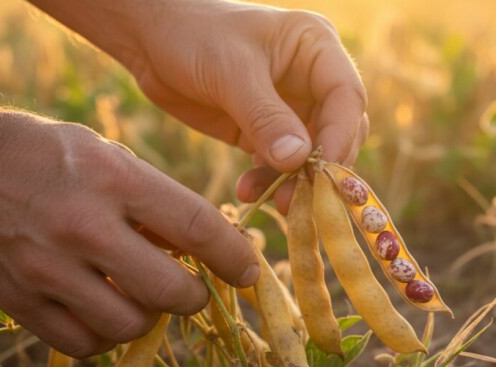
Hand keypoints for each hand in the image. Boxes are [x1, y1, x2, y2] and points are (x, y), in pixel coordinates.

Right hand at [0, 110, 257, 357]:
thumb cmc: (43, 153)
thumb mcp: (106, 155)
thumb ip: (154, 202)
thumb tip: (202, 249)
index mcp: (114, 180)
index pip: (198, 228)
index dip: (236, 258)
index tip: (249, 272)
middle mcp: (83, 227)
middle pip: (171, 293)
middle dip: (194, 297)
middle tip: (191, 288)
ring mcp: (48, 269)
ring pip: (130, 326)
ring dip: (149, 317)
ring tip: (140, 295)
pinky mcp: (19, 301)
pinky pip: (84, 344)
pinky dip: (106, 335)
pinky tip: (104, 311)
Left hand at [125, 1, 368, 212]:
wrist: (148, 38)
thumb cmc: (192, 34)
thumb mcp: (229, 71)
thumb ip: (265, 116)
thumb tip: (298, 161)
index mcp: (316, 48)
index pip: (347, 98)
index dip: (340, 137)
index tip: (322, 172)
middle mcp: (312, 79)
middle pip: (338, 132)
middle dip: (320, 168)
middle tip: (299, 198)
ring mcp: (291, 108)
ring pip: (311, 155)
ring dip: (294, 182)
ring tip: (273, 203)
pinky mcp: (266, 132)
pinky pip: (280, 165)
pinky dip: (268, 182)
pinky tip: (247, 191)